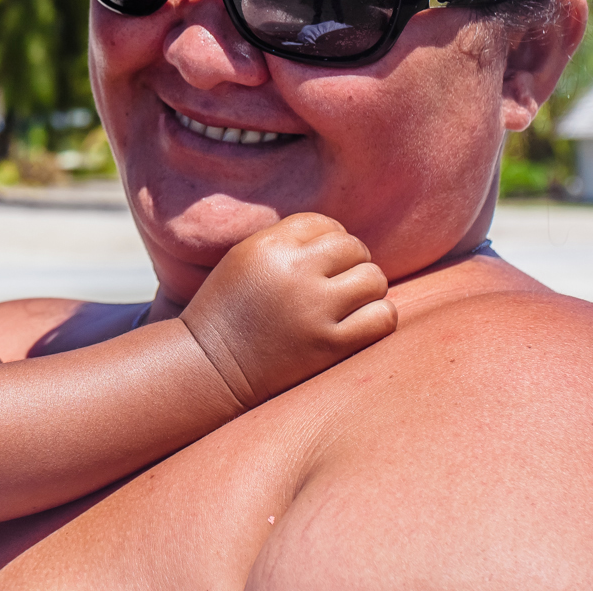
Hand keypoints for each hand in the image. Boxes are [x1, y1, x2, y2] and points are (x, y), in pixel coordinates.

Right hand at [178, 213, 395, 408]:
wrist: (209, 369)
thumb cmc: (227, 312)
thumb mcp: (244, 260)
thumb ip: (287, 242)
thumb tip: (340, 239)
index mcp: (268, 246)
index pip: (323, 223)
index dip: (327, 240)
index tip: (320, 262)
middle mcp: (294, 272)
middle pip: (353, 248)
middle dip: (350, 263)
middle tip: (336, 283)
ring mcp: (314, 310)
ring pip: (374, 279)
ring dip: (367, 289)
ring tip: (348, 303)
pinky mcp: (331, 345)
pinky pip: (383, 317)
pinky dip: (378, 317)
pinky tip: (359, 323)